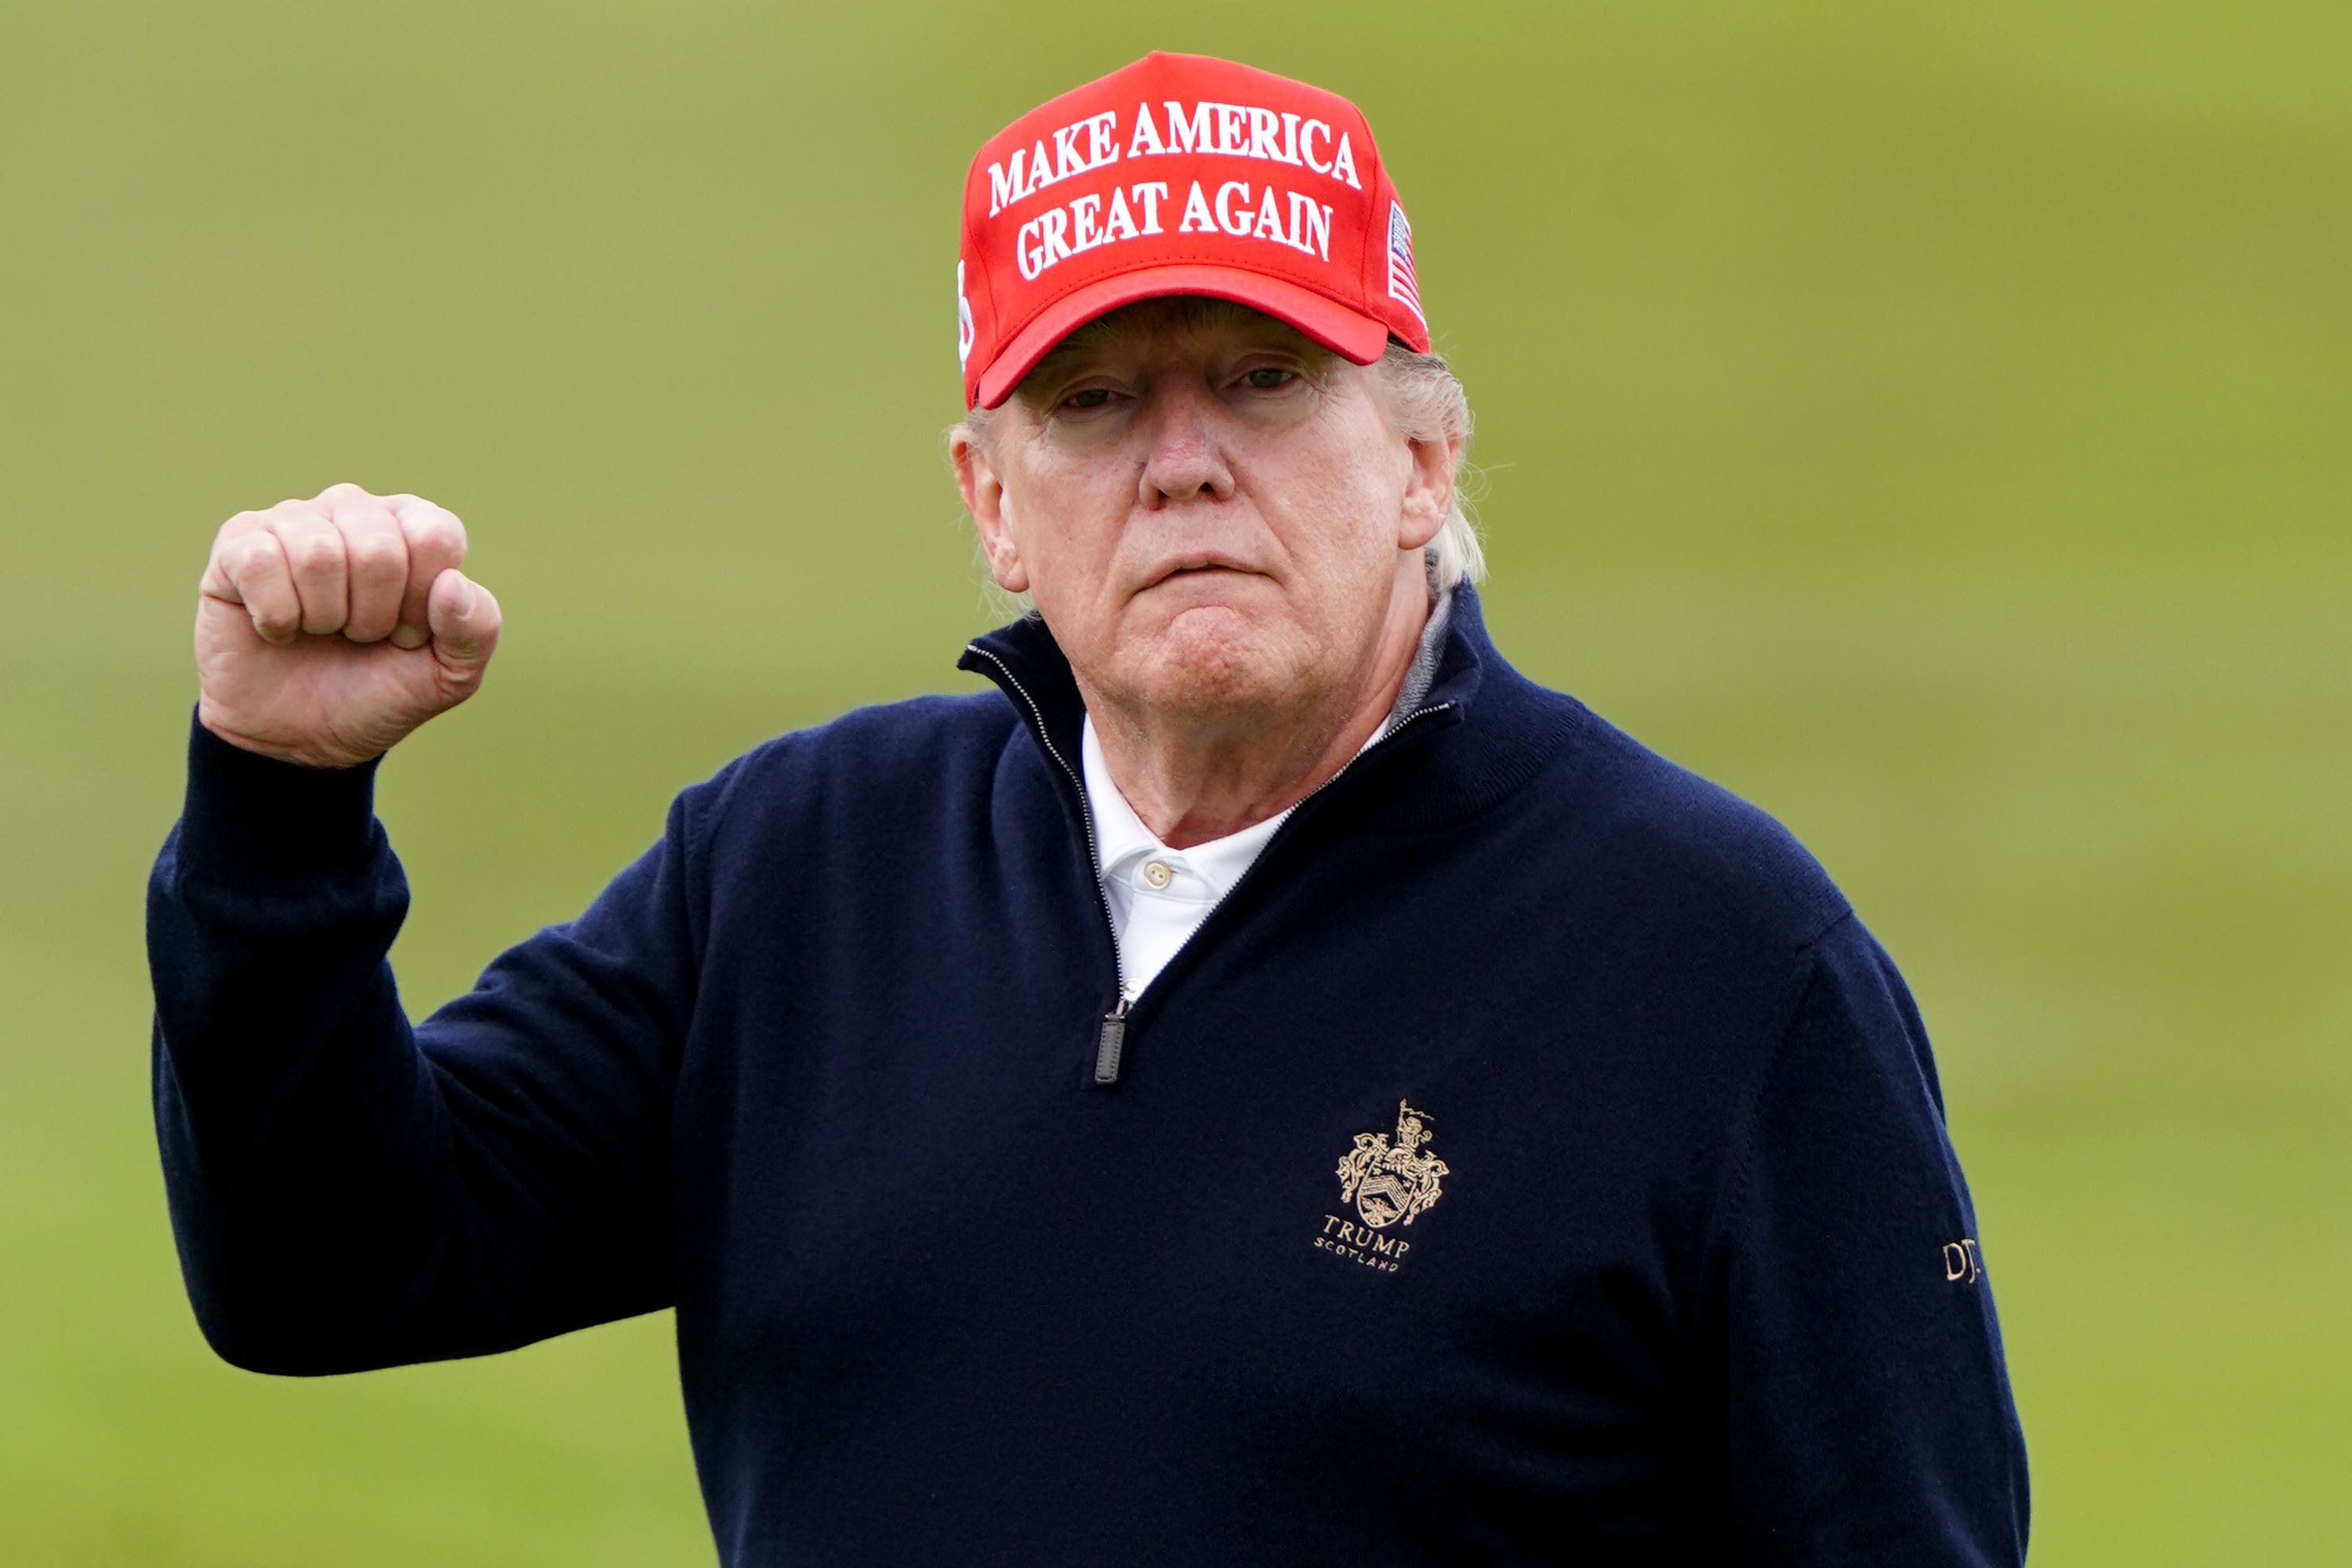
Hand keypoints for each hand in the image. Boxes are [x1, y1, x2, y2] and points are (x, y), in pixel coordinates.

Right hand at [194, 483, 502, 767]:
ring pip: (318, 554)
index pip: (434, 537)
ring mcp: (293, 521)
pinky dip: (276, 616)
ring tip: (320, 631)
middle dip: (372, 617)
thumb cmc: (378, 692)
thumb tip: (451, 583)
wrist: (301, 738)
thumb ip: (476, 629)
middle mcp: (355, 510)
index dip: (422, 603)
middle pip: (379, 549)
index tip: (407, 634)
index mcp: (413, 527)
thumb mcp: (448, 675)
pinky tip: (278, 629)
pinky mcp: (239, 543)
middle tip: (359, 636)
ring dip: (323, 617)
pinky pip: (260, 561)